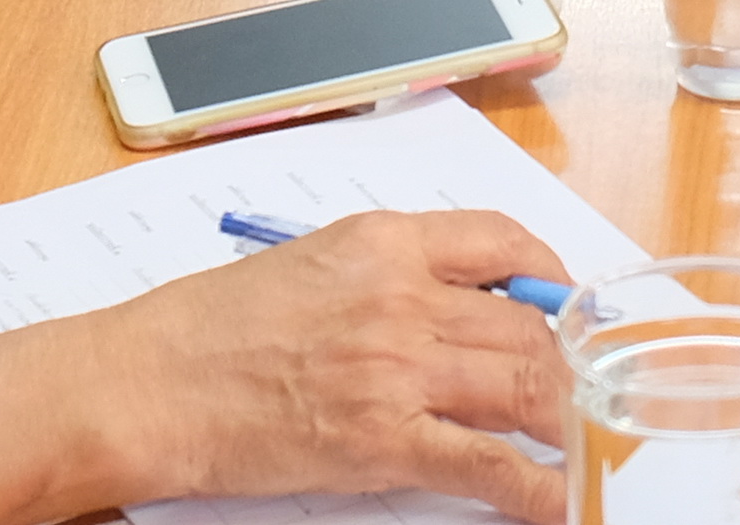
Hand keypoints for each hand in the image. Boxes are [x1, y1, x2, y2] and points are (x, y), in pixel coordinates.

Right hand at [72, 210, 580, 524]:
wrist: (147, 384)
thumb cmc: (206, 329)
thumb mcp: (307, 265)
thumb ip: (384, 275)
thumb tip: (446, 304)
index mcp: (382, 242)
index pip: (501, 242)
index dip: (551, 277)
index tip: (564, 303)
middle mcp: (402, 297)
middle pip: (528, 325)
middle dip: (569, 360)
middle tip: (589, 385)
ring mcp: (397, 370)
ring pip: (525, 386)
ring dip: (569, 416)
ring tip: (593, 436)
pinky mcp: (384, 441)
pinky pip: (491, 465)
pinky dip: (539, 485)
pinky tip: (563, 496)